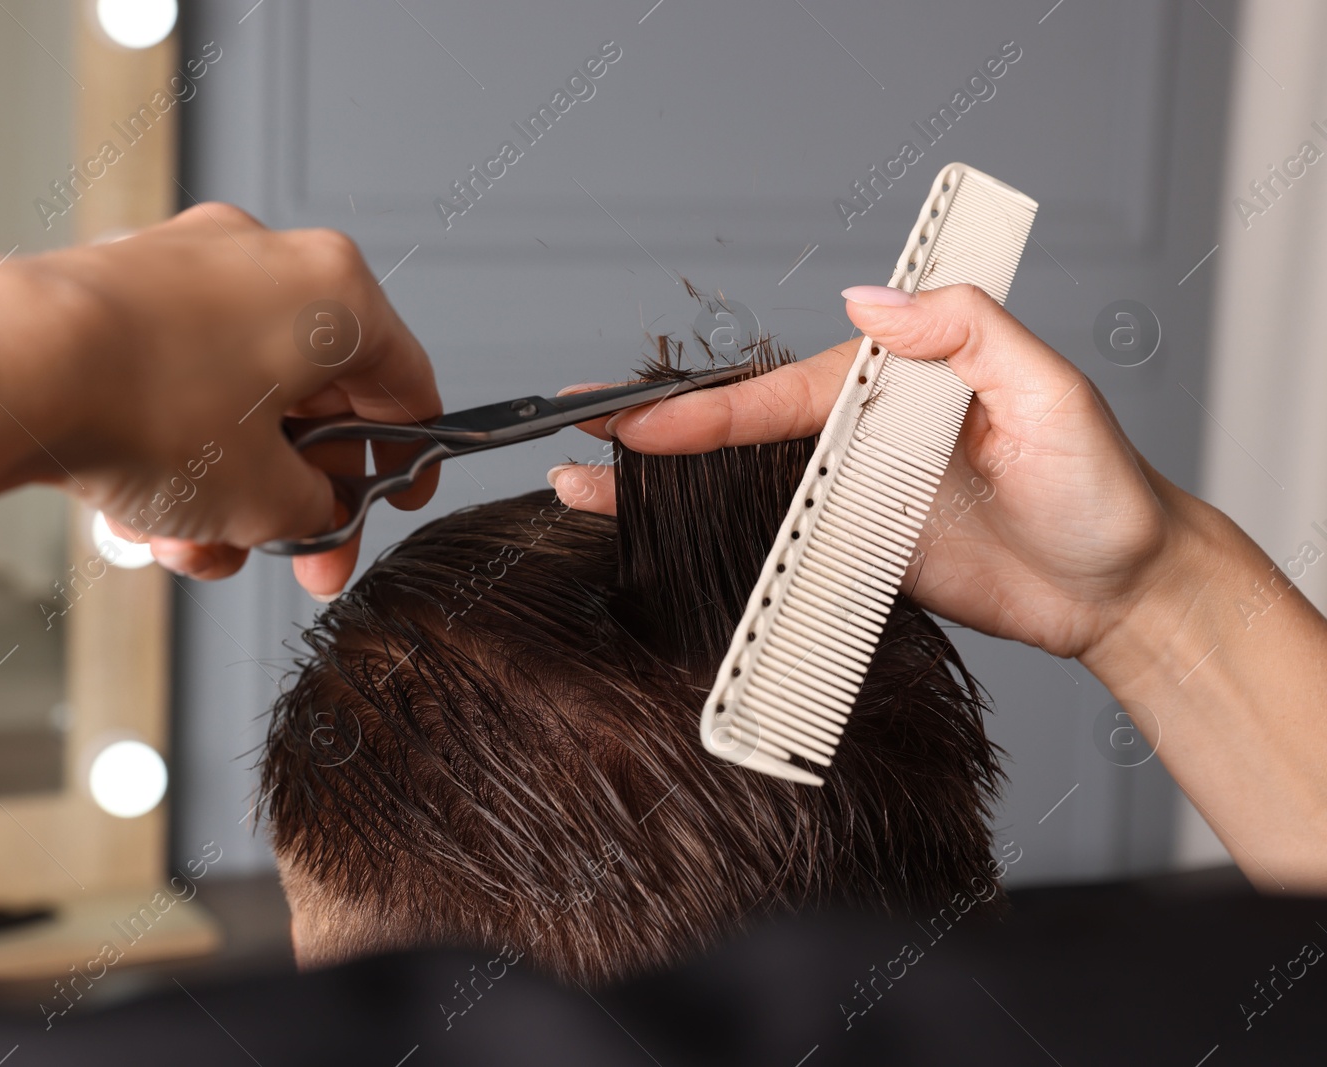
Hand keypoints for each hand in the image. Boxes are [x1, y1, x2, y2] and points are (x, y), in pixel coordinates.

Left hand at [20, 204, 439, 595]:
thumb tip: (310, 514)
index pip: (405, 383)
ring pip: (239, 399)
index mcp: (334, 292)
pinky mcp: (121, 291)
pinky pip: (178, 382)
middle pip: (314, 397)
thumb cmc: (146, 406)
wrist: (10, 368)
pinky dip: (177, 447)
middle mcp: (267, 261)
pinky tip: (150, 511)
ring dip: (229, 485)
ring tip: (196, 547)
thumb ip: (315, 511)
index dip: (406, 459)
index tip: (394, 502)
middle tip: (299, 555)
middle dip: (301, 493)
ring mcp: (189, 269)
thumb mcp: (267, 497)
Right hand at [550, 284, 1184, 661]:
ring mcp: (857, 496)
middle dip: (656, 431)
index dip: (709, 409)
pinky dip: (711, 539)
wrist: (1122, 590)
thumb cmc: (1101, 487)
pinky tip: (661, 539)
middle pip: (741, 431)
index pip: (784, 392)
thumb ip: (970, 333)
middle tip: (580, 430)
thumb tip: (871, 302)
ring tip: (586, 488)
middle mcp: (866, 434)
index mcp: (899, 384)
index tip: (646, 425)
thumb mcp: (1053, 391)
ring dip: (661, 488)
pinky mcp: (859, 551)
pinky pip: (775, 544)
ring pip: (742, 486)